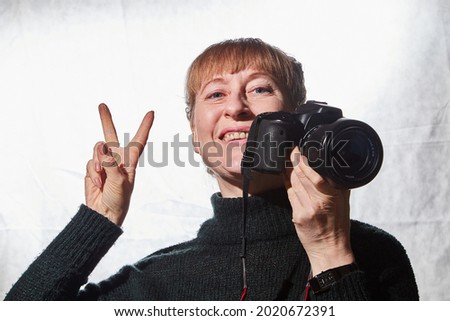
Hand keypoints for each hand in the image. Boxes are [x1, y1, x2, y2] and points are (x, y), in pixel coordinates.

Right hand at [84, 103, 153, 225]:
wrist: (103, 215)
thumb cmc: (118, 201)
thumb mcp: (120, 183)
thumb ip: (111, 165)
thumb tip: (102, 149)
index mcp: (129, 162)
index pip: (139, 140)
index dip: (145, 126)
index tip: (151, 113)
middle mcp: (116, 159)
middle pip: (111, 136)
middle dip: (106, 120)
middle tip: (102, 105)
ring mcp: (103, 164)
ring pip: (97, 151)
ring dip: (97, 163)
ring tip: (102, 178)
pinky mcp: (92, 170)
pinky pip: (89, 163)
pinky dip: (92, 173)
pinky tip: (97, 183)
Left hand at [283, 147, 354, 275]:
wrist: (330, 249)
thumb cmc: (339, 225)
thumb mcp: (344, 202)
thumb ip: (338, 185)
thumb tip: (332, 167)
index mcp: (332, 197)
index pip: (314, 174)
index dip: (303, 160)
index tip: (299, 149)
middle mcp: (318, 202)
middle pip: (300, 176)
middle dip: (294, 161)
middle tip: (291, 149)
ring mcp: (305, 209)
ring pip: (293, 183)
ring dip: (289, 170)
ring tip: (288, 160)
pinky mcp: (296, 216)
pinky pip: (290, 194)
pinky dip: (288, 183)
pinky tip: (286, 175)